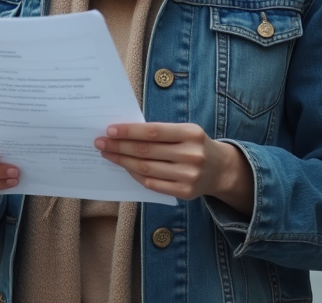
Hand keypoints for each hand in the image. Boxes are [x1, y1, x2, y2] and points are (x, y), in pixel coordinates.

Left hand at [94, 122, 252, 212]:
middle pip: (146, 151)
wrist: (221, 169)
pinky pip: (152, 184)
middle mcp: (191, 155)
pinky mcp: (185, 192)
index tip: (110, 130)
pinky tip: (124, 168)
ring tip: (108, 154)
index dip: (129, 131)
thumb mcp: (184, 131)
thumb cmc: (194, 145)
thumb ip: (159, 132)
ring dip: (122, 161)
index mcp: (191, 133)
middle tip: (100, 142)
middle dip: (119, 146)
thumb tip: (123, 133)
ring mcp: (189, 176)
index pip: (153, 132)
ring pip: (146, 169)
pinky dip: (135, 175)